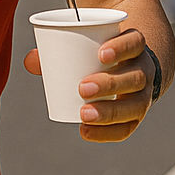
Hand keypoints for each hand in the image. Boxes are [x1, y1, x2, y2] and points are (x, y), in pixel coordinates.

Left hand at [23, 27, 153, 142]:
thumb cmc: (100, 52)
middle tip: (82, 88)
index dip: (121, 47)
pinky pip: (127, 127)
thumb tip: (30, 60)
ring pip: (135, 105)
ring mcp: (143, 94)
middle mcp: (144, 69)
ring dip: (109, 111)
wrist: (129, 67)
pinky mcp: (136, 115)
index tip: (100, 54)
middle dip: (110, 84)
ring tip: (83, 114)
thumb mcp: (85, 45)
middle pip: (135, 77)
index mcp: (134, 45)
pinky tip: (86, 132)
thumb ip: (58, 50)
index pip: (135, 42)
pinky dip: (107, 132)